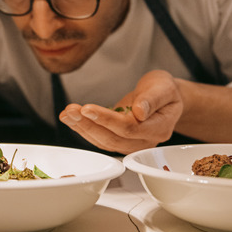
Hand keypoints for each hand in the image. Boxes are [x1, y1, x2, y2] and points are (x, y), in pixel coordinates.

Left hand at [58, 70, 182, 154]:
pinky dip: (84, 129)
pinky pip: (101, 138)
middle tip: (71, 110)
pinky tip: (72, 119)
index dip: (107, 120)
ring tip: (67, 114)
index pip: (129, 128)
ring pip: (104, 141)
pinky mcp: (120, 140)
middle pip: (113, 138)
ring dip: (82, 128)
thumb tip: (140, 111)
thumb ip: (153, 99)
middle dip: (89, 124)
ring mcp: (132, 144)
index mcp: (159, 128)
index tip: (88, 108)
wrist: (164, 97)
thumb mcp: (164, 87)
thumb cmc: (165, 90)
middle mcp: (145, 141)